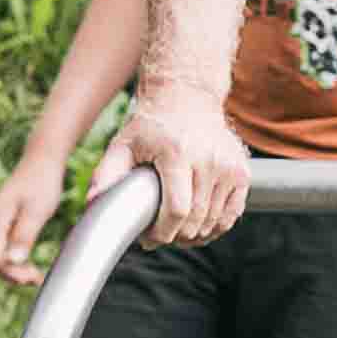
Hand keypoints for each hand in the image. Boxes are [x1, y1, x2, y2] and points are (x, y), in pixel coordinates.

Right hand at [0, 153, 70, 284]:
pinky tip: (29, 264)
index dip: (12, 274)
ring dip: (13, 269)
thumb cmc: (41, 184)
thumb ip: (24, 236)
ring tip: (34, 275)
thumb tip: (13, 262)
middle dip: (12, 275)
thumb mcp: (36, 212)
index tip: (34, 278)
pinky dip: (14, 259)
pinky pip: (2, 248)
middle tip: (36, 278)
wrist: (42, 162)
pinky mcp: (1, 223)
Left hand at [100, 80, 249, 248]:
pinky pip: (232, 214)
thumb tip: (94, 202)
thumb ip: (106, 173)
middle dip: (175, 237)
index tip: (149, 239)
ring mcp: (229, 165)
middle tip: (159, 236)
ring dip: (194, 235)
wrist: (187, 98)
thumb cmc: (151, 125)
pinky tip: (199, 229)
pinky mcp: (242, 172)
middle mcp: (209, 158)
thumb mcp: (123, 144)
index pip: (177, 209)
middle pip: (195, 220)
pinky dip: (216, 228)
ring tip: (176, 233)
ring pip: (213, 221)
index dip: (162, 233)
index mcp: (178, 152)